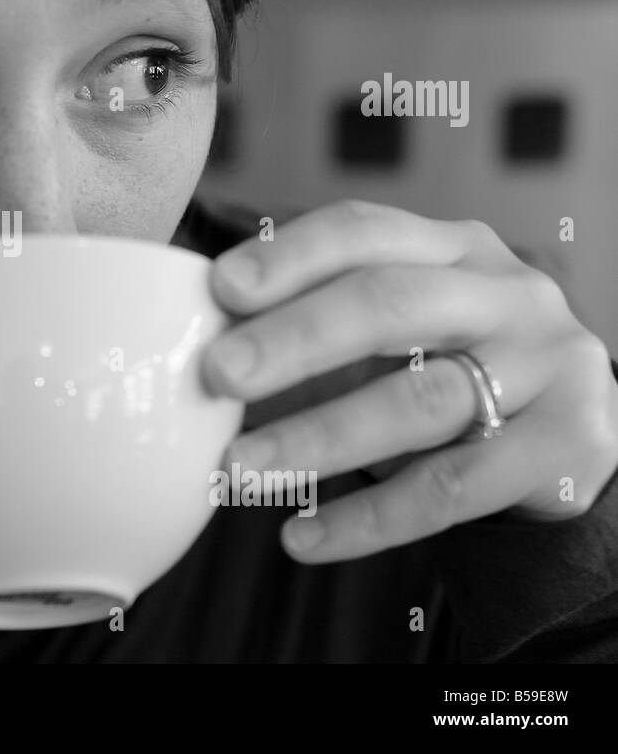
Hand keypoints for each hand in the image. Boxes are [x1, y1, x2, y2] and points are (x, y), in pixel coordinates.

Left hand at [201, 199, 617, 562]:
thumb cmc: (445, 367)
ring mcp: (549, 363)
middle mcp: (505, 291)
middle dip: (295, 339)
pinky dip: (369, 519)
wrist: (562, 438)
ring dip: (317, 440)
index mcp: (451, 246)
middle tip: (217, 375)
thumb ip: (316, 319)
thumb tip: (198, 338)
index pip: (364, 231)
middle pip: (392, 303)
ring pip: (420, 402)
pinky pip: (453, 488)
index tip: (219, 287)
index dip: (290, 256)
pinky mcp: (571, 442)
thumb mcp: (395, 328)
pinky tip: (301, 537)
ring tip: (238, 472)